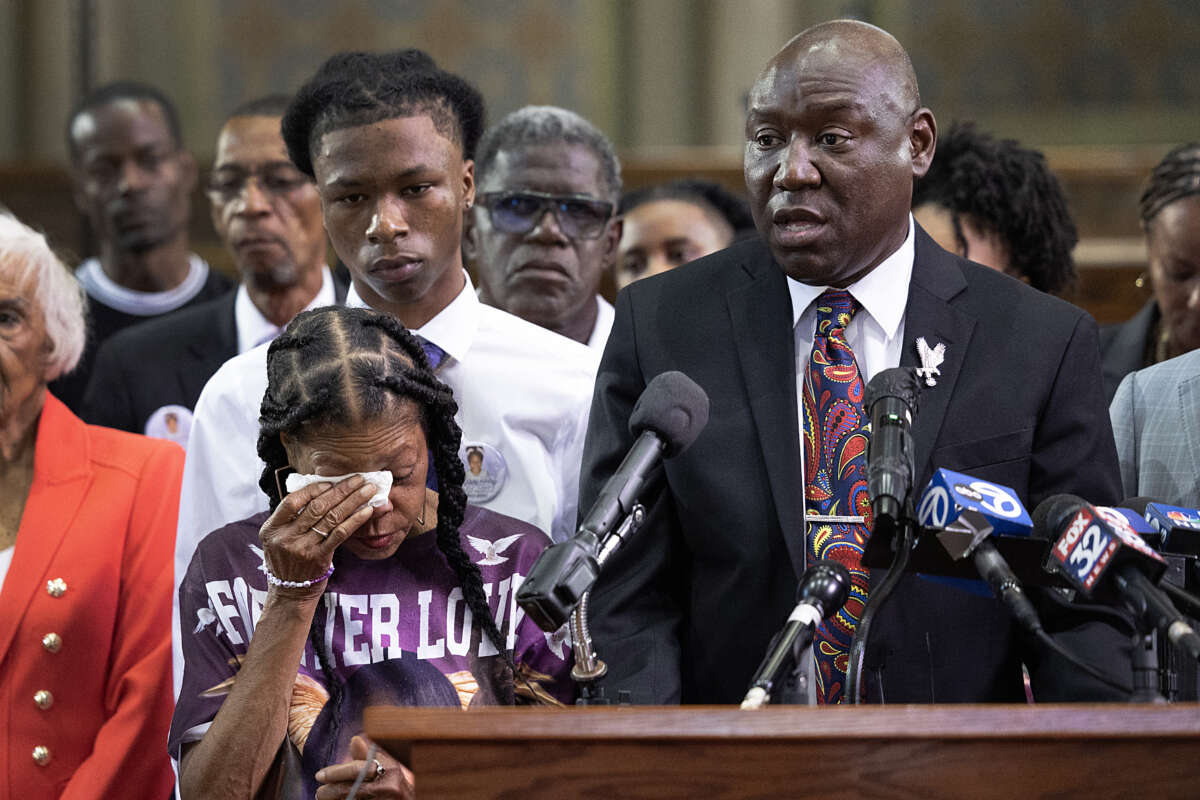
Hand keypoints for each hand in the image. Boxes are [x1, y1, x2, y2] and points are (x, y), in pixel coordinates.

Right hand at [259, 475, 377, 596]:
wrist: (290, 592)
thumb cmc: (287, 559)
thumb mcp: (278, 538)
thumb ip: (291, 518)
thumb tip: (319, 490)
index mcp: (271, 528)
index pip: (292, 502)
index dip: (312, 490)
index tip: (330, 483)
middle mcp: (285, 537)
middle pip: (317, 507)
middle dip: (341, 490)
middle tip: (359, 478)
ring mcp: (302, 548)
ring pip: (331, 518)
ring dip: (353, 501)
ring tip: (368, 490)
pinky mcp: (319, 558)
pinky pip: (340, 534)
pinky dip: (355, 520)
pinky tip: (367, 510)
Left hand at [315, 734, 412, 798]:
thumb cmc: (394, 780)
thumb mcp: (385, 764)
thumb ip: (367, 756)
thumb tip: (354, 740)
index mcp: (389, 768)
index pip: (357, 769)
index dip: (335, 772)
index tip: (319, 775)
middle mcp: (388, 786)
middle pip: (351, 789)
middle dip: (331, 791)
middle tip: (319, 792)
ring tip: (325, 797)